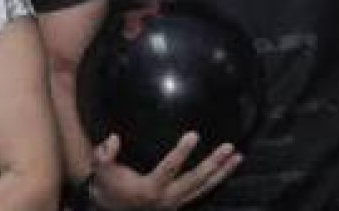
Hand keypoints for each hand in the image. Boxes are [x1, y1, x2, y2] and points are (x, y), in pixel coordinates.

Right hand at [88, 132, 241, 209]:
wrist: (112, 208)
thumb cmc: (107, 184)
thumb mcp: (100, 169)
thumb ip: (104, 154)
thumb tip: (114, 138)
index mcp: (150, 188)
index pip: (170, 168)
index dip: (182, 152)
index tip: (194, 135)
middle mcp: (167, 198)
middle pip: (196, 180)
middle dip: (213, 164)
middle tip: (228, 147)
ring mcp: (176, 203)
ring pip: (205, 188)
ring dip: (223, 173)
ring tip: (237, 156)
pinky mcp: (181, 203)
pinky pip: (203, 191)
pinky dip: (217, 180)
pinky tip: (228, 168)